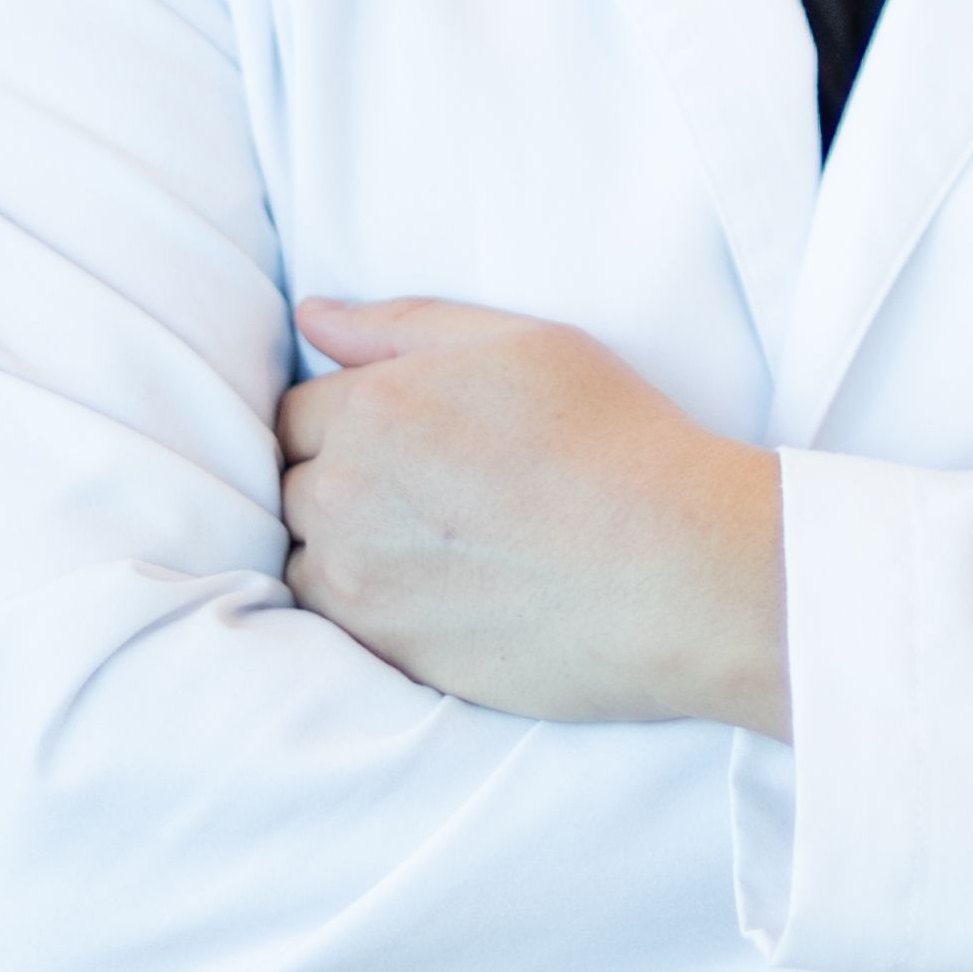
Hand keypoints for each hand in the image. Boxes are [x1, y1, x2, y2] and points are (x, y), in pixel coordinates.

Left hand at [278, 300, 790, 733]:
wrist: (679, 572)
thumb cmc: (616, 442)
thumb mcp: (521, 344)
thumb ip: (401, 324)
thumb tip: (311, 316)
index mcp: (375, 408)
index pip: (297, 412)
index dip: (348, 420)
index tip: (405, 440)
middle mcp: (349, 496)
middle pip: (293, 485)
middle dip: (341, 482)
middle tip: (426, 493)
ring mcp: (362, 585)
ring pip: (307, 561)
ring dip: (346, 550)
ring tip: (431, 548)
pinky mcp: (389, 655)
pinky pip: (339, 628)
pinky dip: (370, 610)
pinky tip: (438, 595)